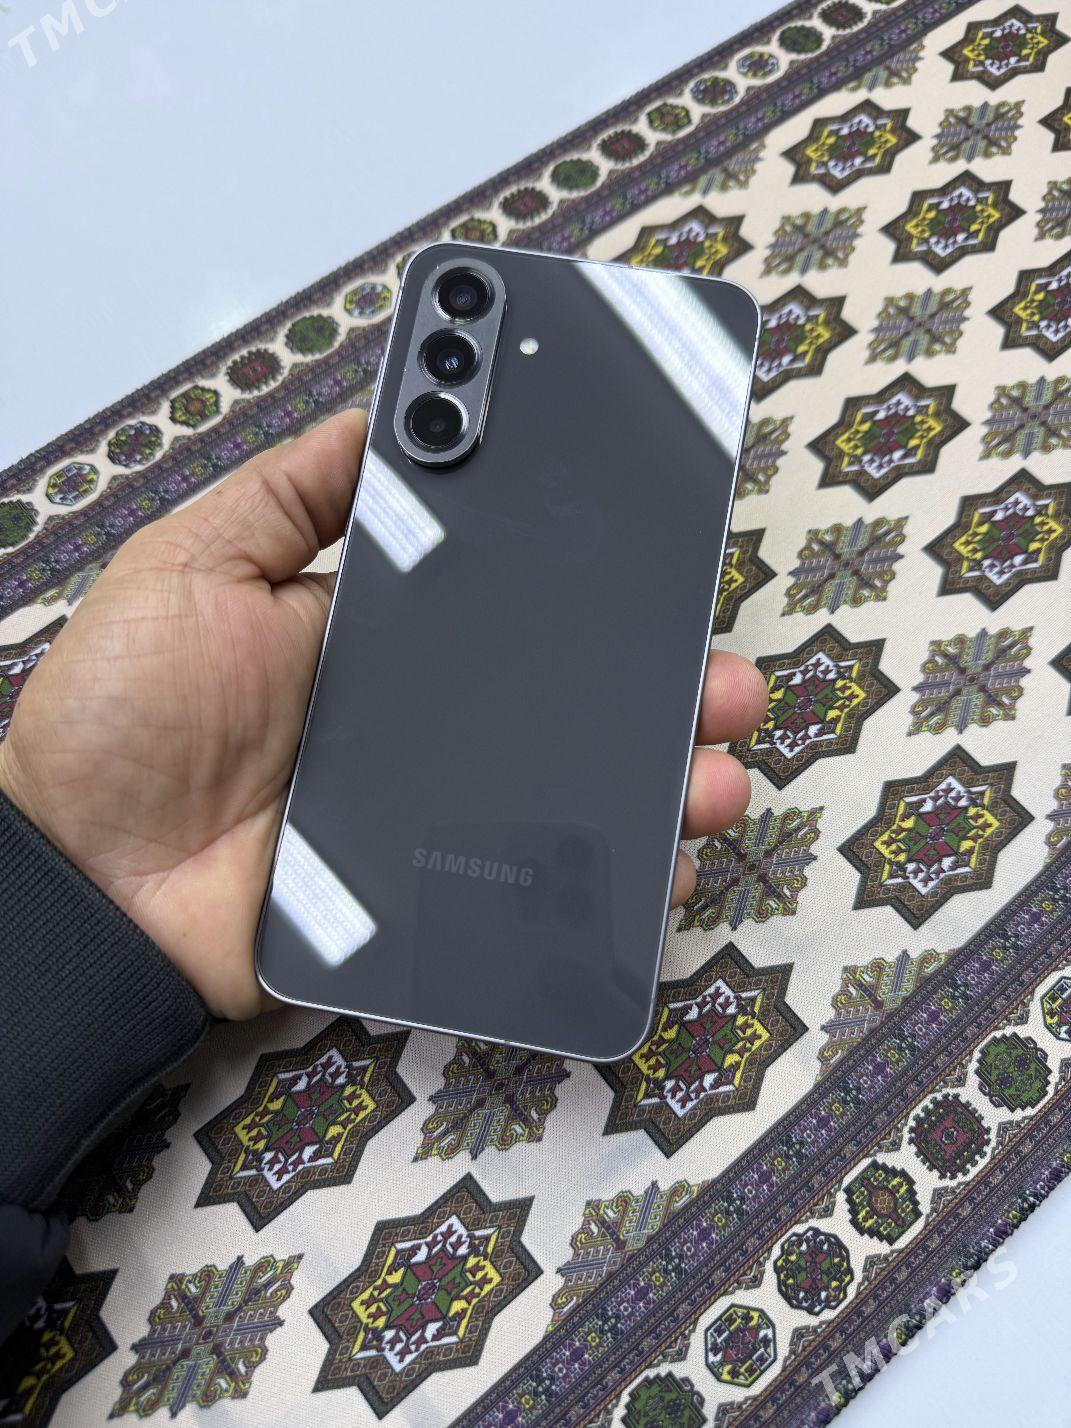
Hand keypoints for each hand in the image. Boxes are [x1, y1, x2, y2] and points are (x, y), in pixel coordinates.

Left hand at [0, 411, 766, 1018]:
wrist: (88, 885)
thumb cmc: (120, 720)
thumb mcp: (192, 566)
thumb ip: (287, 494)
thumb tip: (381, 409)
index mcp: (377, 625)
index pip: (504, 579)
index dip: (580, 553)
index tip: (653, 520)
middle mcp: (428, 710)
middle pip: (566, 681)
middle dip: (657, 662)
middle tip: (711, 655)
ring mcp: (442, 798)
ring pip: (580, 774)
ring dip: (665, 758)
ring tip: (712, 745)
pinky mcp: (439, 884)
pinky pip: (549, 872)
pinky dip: (620, 861)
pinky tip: (666, 839)